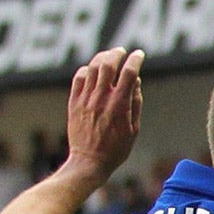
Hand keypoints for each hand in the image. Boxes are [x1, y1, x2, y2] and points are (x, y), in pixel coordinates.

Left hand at [64, 47, 143, 183]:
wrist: (89, 162)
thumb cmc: (115, 149)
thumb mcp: (134, 129)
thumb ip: (135, 103)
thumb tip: (135, 82)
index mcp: (120, 104)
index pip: (129, 73)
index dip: (135, 60)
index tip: (139, 54)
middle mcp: (102, 98)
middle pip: (108, 64)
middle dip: (116, 54)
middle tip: (121, 51)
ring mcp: (86, 99)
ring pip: (92, 68)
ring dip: (101, 58)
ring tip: (107, 56)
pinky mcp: (74, 103)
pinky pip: (78, 78)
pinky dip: (86, 70)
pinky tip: (91, 71)